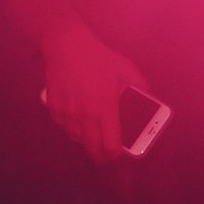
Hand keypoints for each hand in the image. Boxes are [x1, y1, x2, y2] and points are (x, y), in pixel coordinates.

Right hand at [39, 21, 147, 164]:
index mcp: (105, 108)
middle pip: (92, 149)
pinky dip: (72, 129)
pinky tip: (78, 121)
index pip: (110, 145)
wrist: (66, 46)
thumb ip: (140, 86)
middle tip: (105, 155)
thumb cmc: (99, 58)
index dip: (114, 155)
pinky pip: (64, 127)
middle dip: (100, 156)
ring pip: (76, 139)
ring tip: (93, 135)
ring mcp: (67, 114)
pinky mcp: (54, 109)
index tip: (118, 155)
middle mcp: (85, 116)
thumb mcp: (126, 68)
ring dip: (85, 141)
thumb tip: (149, 98)